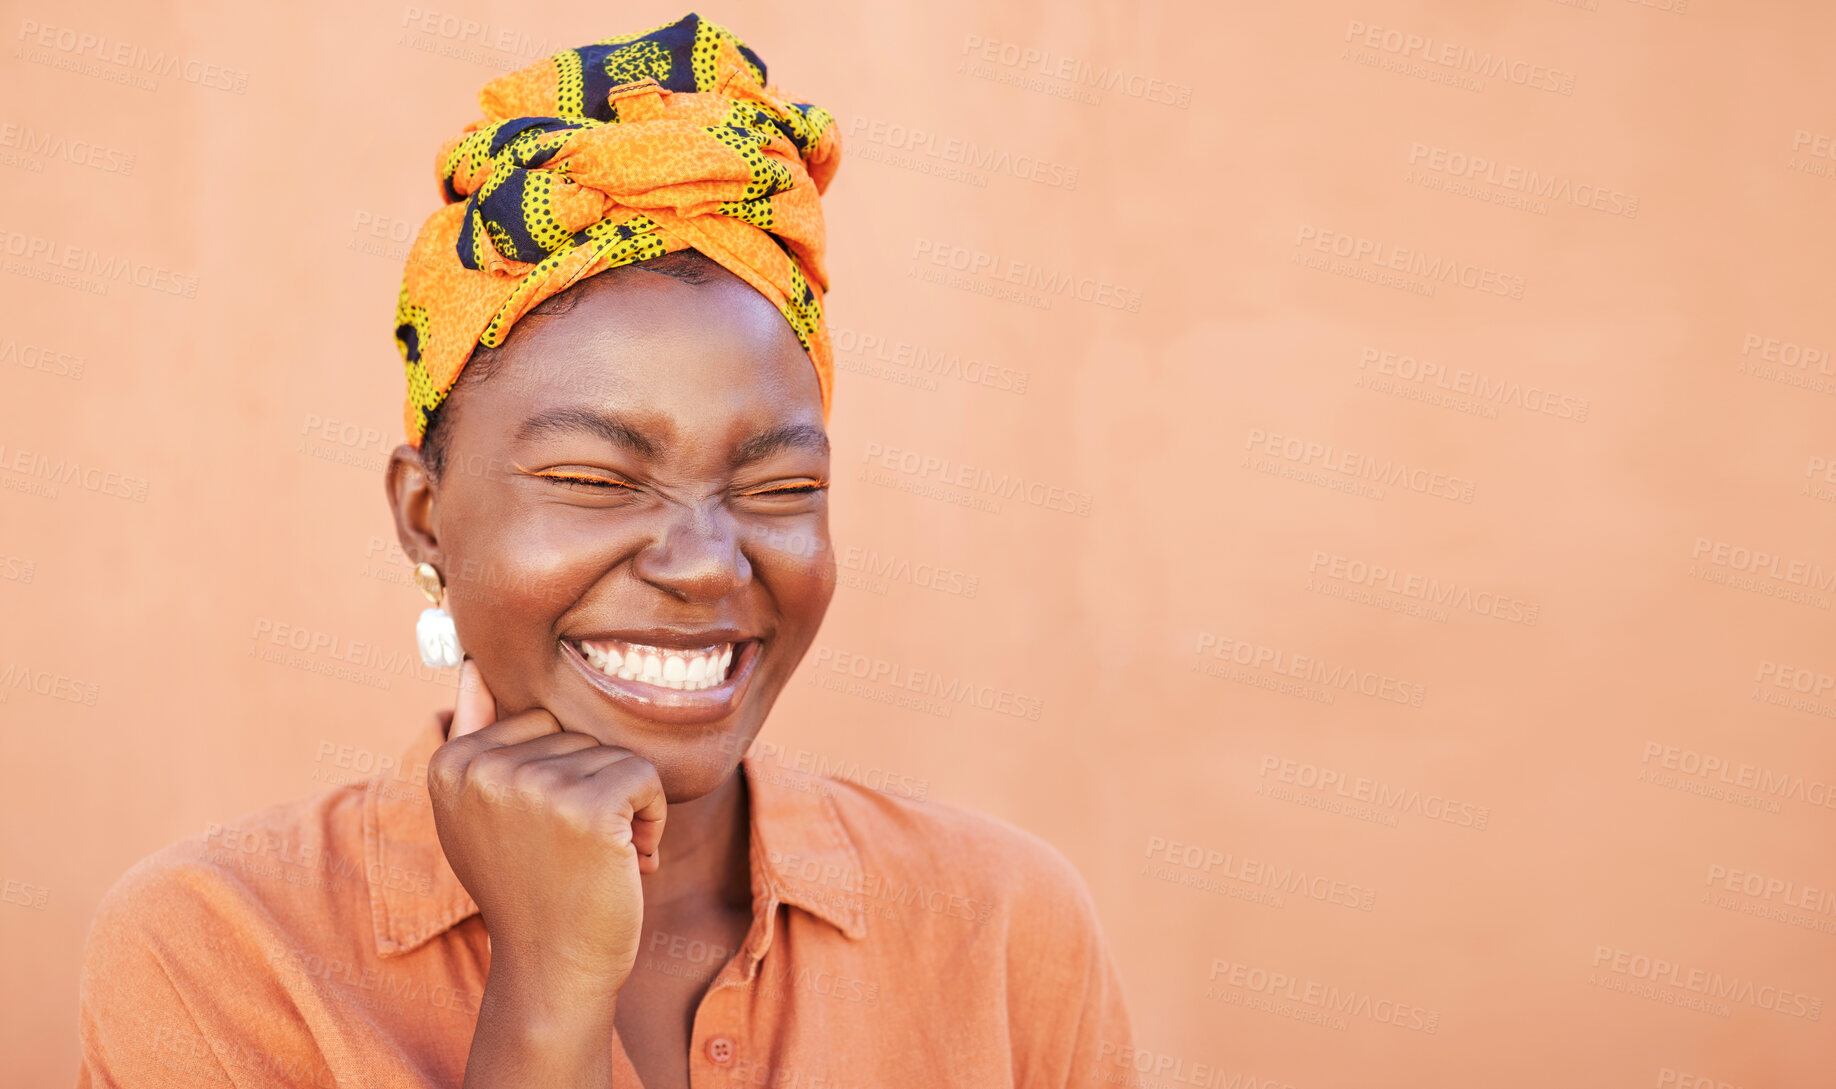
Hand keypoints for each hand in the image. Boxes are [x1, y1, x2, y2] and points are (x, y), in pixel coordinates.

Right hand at [428, 660, 664, 1086]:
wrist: (553, 967)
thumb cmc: (528, 887)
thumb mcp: (478, 813)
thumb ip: (476, 735)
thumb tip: (473, 659)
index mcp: (450, 763)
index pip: (533, 718)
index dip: (556, 774)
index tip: (540, 831)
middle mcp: (483, 769)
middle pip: (574, 731)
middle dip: (591, 786)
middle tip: (573, 848)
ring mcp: (533, 785)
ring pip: (612, 753)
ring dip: (623, 806)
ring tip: (597, 858)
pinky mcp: (586, 805)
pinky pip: (644, 774)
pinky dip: (651, 816)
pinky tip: (627, 860)